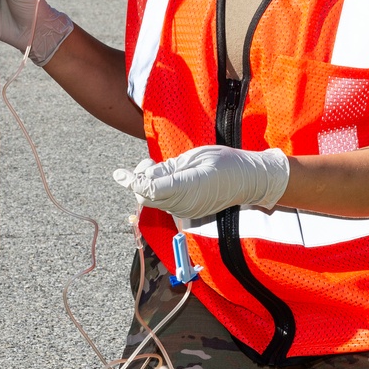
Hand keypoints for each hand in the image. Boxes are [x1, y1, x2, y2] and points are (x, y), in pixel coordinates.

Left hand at [112, 145, 289, 219]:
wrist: (251, 180)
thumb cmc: (227, 163)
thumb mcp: (197, 158)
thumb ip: (169, 168)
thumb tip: (144, 173)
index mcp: (187, 188)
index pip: (150, 190)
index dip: (133, 181)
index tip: (118, 172)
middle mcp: (184, 204)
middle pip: (146, 198)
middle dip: (139, 181)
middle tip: (149, 162)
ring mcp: (186, 210)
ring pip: (153, 201)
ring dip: (148, 184)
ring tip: (159, 166)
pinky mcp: (187, 210)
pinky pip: (164, 202)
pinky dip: (158, 189)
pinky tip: (167, 175)